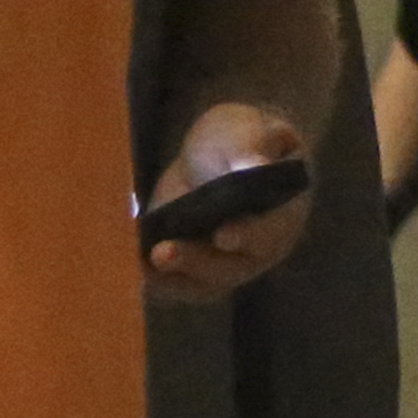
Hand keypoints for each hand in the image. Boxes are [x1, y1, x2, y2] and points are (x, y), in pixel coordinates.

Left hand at [145, 102, 316, 302]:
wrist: (218, 152)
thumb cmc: (242, 137)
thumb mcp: (250, 132)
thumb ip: (252, 149)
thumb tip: (254, 165)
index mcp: (284, 213)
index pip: (270, 230)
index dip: (248, 235)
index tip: (223, 236)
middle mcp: (260, 249)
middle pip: (232, 267)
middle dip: (196, 261)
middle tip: (163, 252)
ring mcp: (227, 263)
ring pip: (204, 283)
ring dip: (172, 279)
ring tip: (141, 264)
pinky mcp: (195, 268)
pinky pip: (179, 285)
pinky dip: (157, 281)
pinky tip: (133, 269)